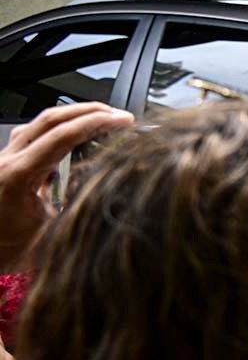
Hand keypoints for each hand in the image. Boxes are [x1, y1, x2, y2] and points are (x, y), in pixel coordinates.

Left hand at [0, 103, 133, 272]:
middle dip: (88, 111)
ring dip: (73, 117)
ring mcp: (5, 159)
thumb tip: (112, 189)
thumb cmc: (7, 249)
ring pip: (40, 123)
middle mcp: (7, 160)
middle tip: (117, 114)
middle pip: (50, 118)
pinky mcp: (7, 163)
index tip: (123, 120)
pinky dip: (59, 130)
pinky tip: (75, 139)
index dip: (96, 123)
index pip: (62, 136)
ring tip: (101, 120)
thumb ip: (79, 207)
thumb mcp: (52, 234)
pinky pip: (33, 136)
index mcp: (18, 175)